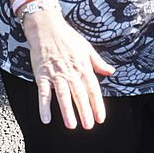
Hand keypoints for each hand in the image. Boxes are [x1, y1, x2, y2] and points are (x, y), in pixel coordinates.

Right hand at [24, 8, 114, 129]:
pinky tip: (46, 119)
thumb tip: (111, 71)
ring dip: (67, 110)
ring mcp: (56, 73)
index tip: (101, 118)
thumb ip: (98, 62)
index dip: (97, 104)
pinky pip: (43, 93)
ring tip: (71, 125)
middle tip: (89, 125)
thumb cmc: (67, 37)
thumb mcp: (86, 47)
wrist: (47, 27)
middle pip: (79, 93)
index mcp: (83, 65)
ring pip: (63, 94)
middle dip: (85, 110)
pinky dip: (44, 106)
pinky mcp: (42, 75)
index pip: (92, 88)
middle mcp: (71, 71)